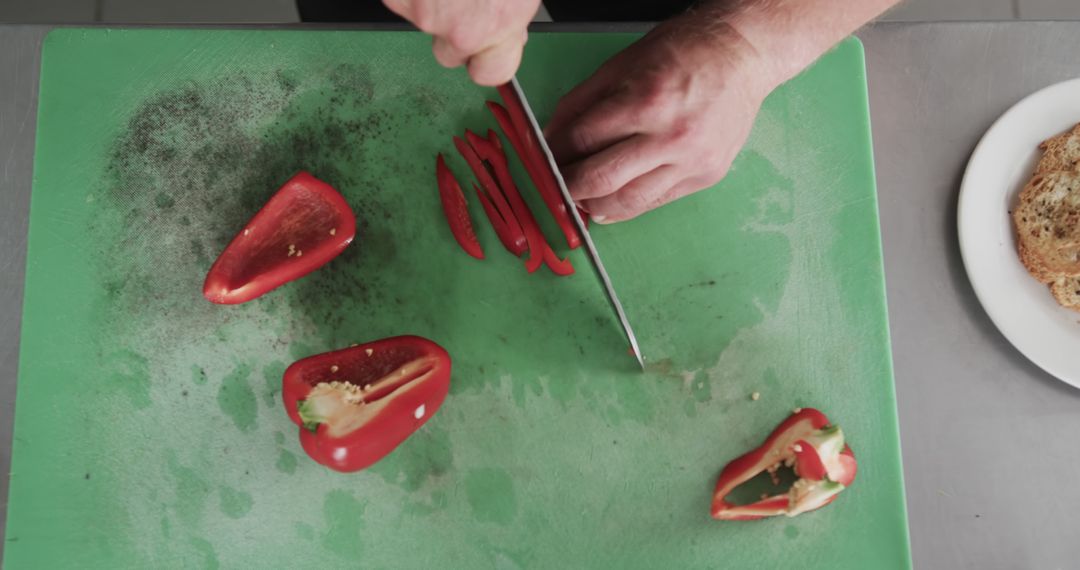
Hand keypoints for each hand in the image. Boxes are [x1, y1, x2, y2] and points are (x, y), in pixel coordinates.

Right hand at [383, 0, 539, 85]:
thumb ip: (511, 17)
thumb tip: (505, 33)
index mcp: (500, 26)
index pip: (490, 74)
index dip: (487, 59)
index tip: (486, 49)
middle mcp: (461, 30)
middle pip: (449, 54)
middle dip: (453, 31)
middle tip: (462, 0)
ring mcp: (424, 14)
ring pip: (422, 23)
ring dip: (431, 5)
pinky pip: (400, 2)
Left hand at [544, 15, 777, 222]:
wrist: (743, 55)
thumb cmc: (684, 51)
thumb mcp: (622, 64)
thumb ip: (581, 103)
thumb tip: (551, 137)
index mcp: (645, 101)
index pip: (582, 140)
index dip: (555, 154)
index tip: (544, 161)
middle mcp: (670, 136)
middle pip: (600, 178)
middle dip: (568, 187)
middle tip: (555, 187)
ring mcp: (692, 161)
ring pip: (628, 201)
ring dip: (595, 205)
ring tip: (579, 199)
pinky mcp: (706, 176)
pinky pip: (656, 202)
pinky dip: (627, 207)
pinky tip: (608, 205)